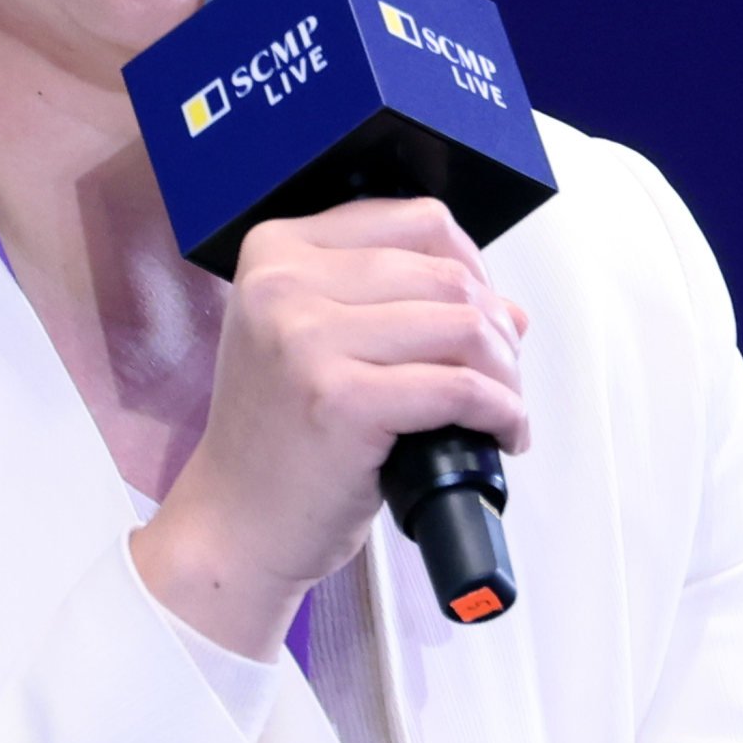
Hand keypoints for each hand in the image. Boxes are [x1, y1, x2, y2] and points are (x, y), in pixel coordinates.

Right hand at [133, 195, 528, 657]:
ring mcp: (306, 338)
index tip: (482, 314)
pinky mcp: (339, 398)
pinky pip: (459, 388)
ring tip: (503, 408)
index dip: (473, 266)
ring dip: (506, 372)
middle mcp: (284, 282)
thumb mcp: (316, 343)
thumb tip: (508, 309)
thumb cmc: (279, 439)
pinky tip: (501, 434)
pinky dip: (501, 412)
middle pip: (448, 274)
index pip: (416, 219)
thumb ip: (397, 306)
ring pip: (463, 325)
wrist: (234, 523)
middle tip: (501, 376)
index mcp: (277, 249)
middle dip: (497, 328)